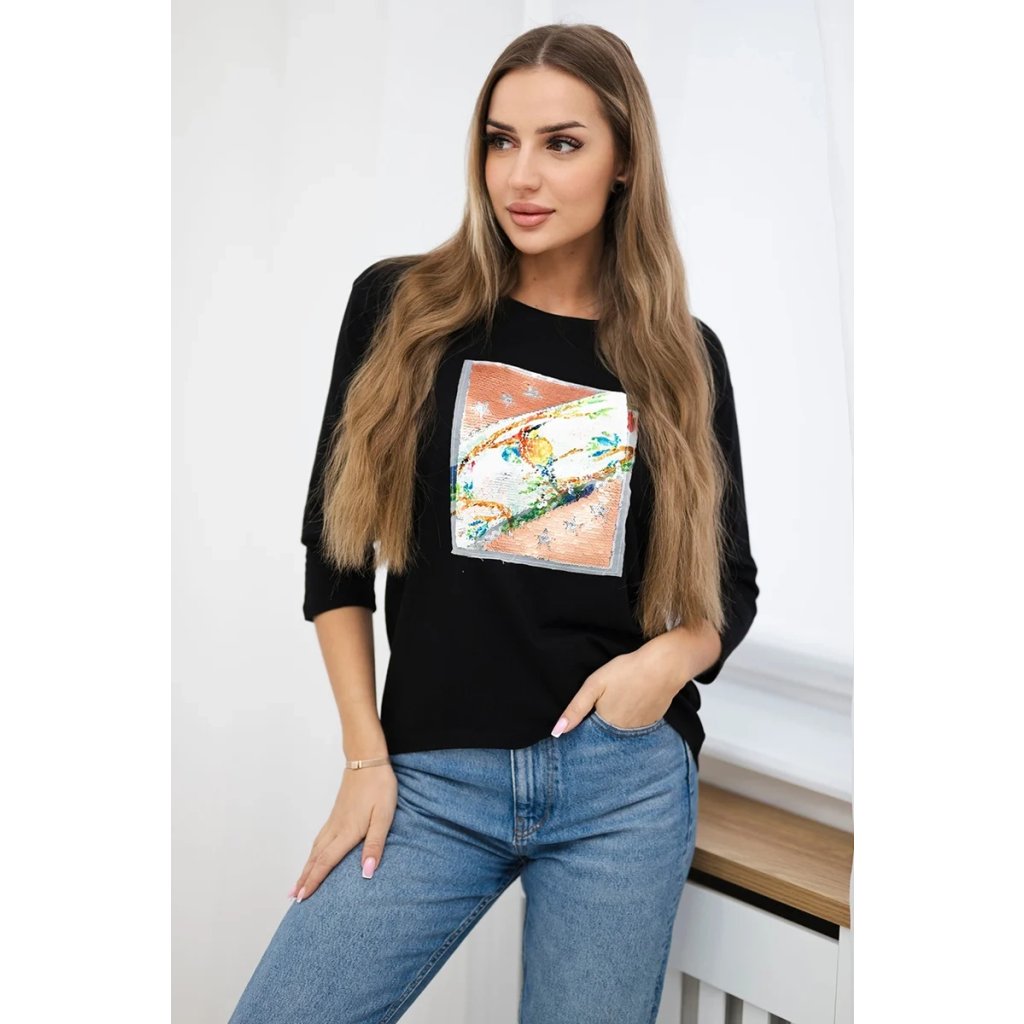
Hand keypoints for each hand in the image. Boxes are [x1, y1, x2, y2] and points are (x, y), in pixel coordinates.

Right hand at [288, 762, 397, 901]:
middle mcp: (336, 828)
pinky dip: (313, 852)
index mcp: (347, 832)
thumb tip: (367, 873)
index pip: (326, 862)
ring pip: (315, 848)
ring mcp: (334, 819)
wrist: (367, 759)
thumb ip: (375, 844)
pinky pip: (319, 838)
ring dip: (306, 866)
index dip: (314, 881)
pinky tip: (314, 855)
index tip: (302, 898)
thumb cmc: (378, 786)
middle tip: (292, 897)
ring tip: (298, 881)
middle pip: (316, 858)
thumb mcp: (383, 816)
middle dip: (304, 878)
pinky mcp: (336, 813)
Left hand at [549, 650, 677, 736]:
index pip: (590, 737)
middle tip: (604, 705)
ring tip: (619, 703)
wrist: (664, 666)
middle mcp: (624, 733)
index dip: (585, 729)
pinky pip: (637, 726)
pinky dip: (633, 719)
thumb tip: (557, 732)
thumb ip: (575, 709)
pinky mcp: (653, 721)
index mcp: (606, 725)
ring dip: (618, 724)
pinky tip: (633, 704)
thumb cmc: (626, 671)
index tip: (585, 719)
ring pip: (623, 731)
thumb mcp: (594, 685)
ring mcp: (641, 729)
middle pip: (607, 735)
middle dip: (601, 727)